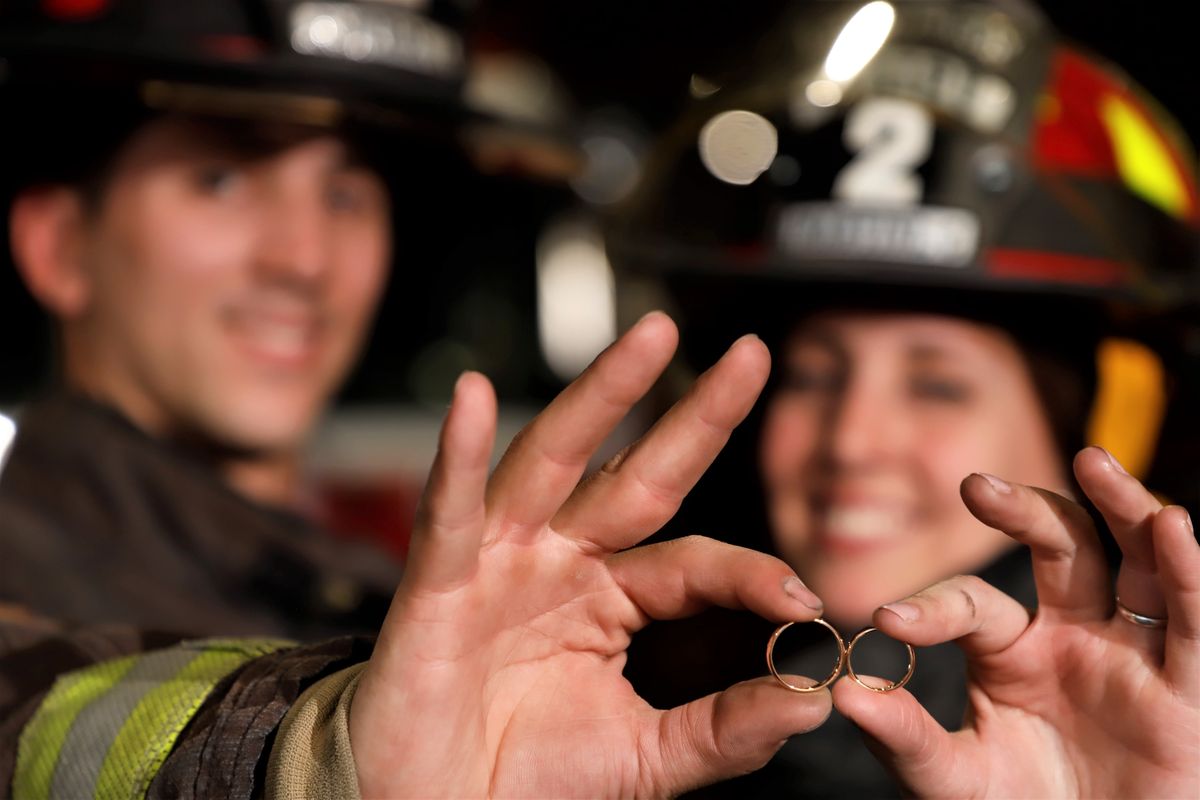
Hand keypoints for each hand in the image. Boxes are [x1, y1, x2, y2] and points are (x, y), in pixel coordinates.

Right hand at [349, 312, 831, 797]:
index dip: (748, 572)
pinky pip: (449, 513)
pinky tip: (470, 397)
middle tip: (751, 353)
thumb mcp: (643, 756)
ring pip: (551, 462)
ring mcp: (499, 562)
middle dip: (692, 414)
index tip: (802, 598)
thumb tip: (812, 700)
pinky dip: (456, 455)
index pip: (692, 562)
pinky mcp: (435, 584)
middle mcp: (559, 561)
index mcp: (609, 596)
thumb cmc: (524, 775)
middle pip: (635, 475)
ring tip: (652, 337)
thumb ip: (723, 731)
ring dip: (599, 396)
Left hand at [833, 447, 1199, 798]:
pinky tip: (1171, 526)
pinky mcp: (1182, 687)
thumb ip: (905, 739)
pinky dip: (1184, 571)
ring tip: (1092, 461)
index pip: (971, 604)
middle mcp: (1069, 633)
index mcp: (1007, 648)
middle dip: (1022, 509)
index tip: (888, 620)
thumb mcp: (952, 781)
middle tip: (976, 485)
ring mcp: (1128, 653)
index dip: (932, 608)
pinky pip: (1188, 621)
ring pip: (1130, 562)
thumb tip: (844, 693)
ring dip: (1120, 507)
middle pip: (1058, 547)